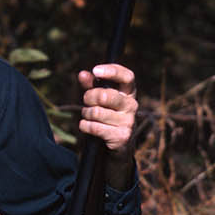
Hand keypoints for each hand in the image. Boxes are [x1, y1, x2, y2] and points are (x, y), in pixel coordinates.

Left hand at [77, 63, 138, 186]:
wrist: (118, 144)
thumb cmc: (107, 115)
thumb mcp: (99, 98)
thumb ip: (91, 85)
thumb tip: (82, 74)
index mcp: (129, 92)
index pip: (127, 76)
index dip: (112, 71)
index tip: (95, 70)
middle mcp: (132, 105)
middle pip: (104, 95)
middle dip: (89, 98)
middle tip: (86, 102)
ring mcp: (128, 121)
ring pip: (96, 112)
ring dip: (86, 114)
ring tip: (89, 116)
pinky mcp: (122, 136)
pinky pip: (95, 127)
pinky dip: (85, 126)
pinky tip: (87, 126)